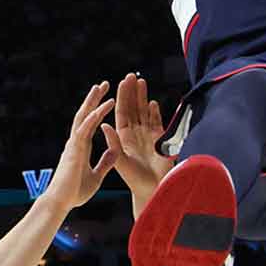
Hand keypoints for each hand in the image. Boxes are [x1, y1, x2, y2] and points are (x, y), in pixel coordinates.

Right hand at [40, 82, 119, 210]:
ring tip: (100, 87)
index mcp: (82, 147)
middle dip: (94, 98)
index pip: (91, 123)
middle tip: (104, 83)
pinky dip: (90, 120)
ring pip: (83, 118)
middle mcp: (76, 142)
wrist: (61, 203)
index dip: (99, 109)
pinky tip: (98, 109)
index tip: (108, 97)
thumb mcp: (97, 175)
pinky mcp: (73, 151)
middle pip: (86, 115)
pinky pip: (83, 132)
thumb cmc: (75, 192)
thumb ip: (105, 162)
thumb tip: (114, 151)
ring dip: (92, 102)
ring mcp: (73, 145)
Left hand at [101, 73, 174, 216]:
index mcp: (123, 138)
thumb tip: (103, 125)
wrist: (152, 190)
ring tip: (141, 81)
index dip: (121, 98)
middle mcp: (136, 134)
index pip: (122, 113)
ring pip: (144, 111)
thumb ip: (113, 143)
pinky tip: (151, 103)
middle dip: (132, 92)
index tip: (119, 83)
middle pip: (133, 108)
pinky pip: (157, 122)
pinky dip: (154, 112)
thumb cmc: (134, 180)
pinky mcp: (161, 139)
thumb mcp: (120, 161)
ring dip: (142, 97)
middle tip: (131, 75)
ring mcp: (149, 135)